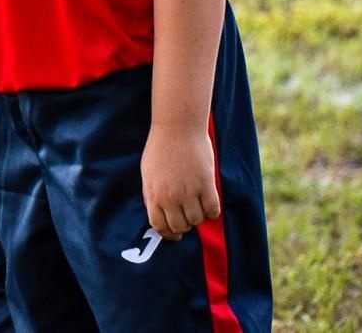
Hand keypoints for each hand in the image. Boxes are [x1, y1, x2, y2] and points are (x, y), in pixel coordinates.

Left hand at [141, 124, 220, 240]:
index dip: (168, 233)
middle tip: (188, 218)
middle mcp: (170, 197)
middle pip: (180, 227)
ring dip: (198, 217)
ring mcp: (189, 192)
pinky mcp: (206, 185)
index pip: (159, 226)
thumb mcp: (148, 173)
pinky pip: (213, 210)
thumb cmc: (160, 147)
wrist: (177, 127)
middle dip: (184, 226)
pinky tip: (210, 205)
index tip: (174, 234)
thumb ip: (152, 194)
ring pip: (197, 220)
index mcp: (154, 195)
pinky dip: (212, 212)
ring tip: (198, 207)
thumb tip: (156, 212)